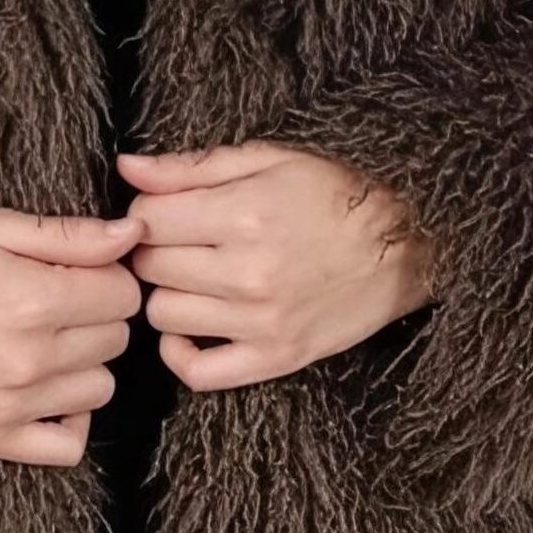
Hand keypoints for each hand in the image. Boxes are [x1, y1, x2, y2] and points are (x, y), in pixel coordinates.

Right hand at [0, 209, 144, 464]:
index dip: (106, 277)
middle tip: (57, 301)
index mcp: (32, 300)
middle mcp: (28, 359)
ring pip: (99, 389)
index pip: (124, 295)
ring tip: (45, 340)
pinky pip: (68, 446)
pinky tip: (46, 389)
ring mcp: (11, 407)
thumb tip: (132, 234)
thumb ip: (68, 235)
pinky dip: (68, 419)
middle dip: (96, 315)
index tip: (78, 272)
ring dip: (83, 363)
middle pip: (115, 340)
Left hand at [115, 140, 435, 393]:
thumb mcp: (267, 160)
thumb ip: (191, 167)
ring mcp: (261, 322)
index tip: (166, 210)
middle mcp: (248, 273)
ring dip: (167, 293)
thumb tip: (127, 169)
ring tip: (193, 276)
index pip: (147, 220)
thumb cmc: (335, 193)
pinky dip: (180, 351)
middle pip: (150, 266)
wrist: (404, 245)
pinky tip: (192, 324)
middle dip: (155, 249)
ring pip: (162, 314)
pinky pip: (197, 372)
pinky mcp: (275, 358)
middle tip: (182, 240)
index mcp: (244, 214)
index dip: (147, 211)